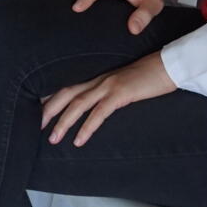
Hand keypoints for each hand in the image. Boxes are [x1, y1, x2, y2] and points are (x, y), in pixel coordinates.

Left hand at [39, 52, 175, 147]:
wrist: (170, 66)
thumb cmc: (150, 77)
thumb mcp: (126, 85)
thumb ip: (111, 93)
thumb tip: (102, 107)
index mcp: (99, 77)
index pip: (69, 86)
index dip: (52, 99)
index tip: (39, 113)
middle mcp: (100, 79)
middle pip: (66, 93)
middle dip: (49, 110)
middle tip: (36, 126)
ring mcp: (109, 85)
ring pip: (78, 104)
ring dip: (63, 122)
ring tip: (53, 138)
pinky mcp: (121, 93)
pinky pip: (99, 113)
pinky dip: (87, 128)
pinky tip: (79, 140)